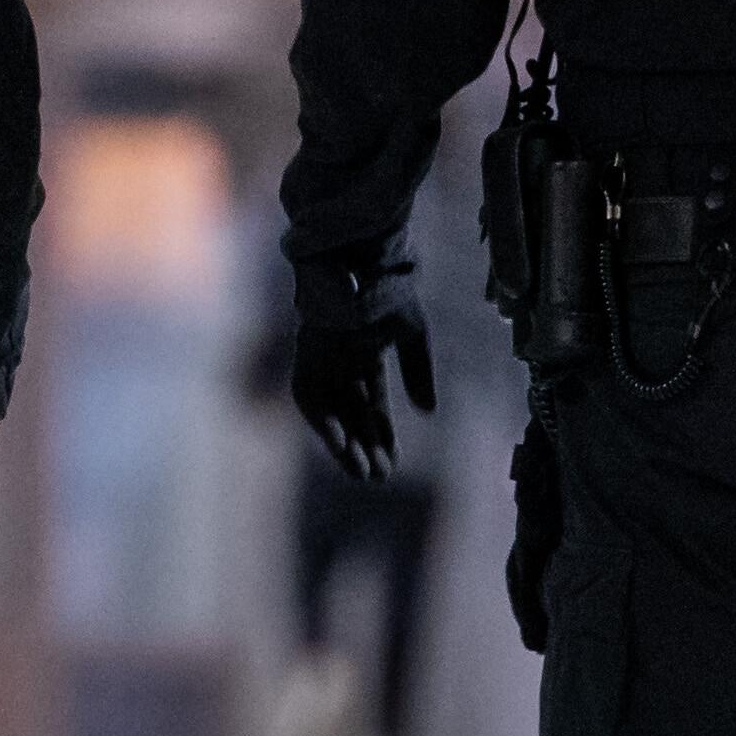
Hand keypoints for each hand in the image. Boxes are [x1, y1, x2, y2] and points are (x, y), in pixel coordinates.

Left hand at [288, 290, 435, 482]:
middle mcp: (342, 362)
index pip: (372, 406)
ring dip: (342, 442)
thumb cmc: (390, 289)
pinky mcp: (307, 353)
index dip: (381, 435)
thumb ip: (418, 371)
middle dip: (364, 446)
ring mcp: (323, 359)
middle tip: (377, 478)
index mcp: (367, 355)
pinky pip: (309, 395)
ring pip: (331, 411)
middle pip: (350, 415)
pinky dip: (323, 420)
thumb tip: (428, 412)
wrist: (364, 258)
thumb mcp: (413, 334)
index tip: (391, 464)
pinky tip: (339, 443)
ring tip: (359, 470)